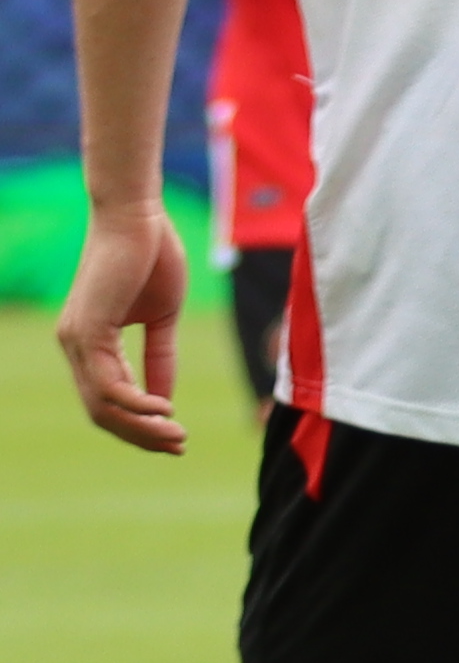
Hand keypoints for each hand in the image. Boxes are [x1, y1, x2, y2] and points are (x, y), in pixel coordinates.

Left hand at [56, 193, 184, 455]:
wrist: (137, 216)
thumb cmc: (151, 256)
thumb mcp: (163, 317)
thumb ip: (161, 357)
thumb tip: (165, 401)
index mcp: (90, 343)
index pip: (108, 400)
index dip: (140, 425)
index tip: (177, 437)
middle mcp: (74, 346)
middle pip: (102, 412)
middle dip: (141, 436)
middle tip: (178, 446)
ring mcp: (76, 341)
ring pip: (103, 405)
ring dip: (141, 428)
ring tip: (176, 436)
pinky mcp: (87, 332)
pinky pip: (109, 385)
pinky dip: (137, 404)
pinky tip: (165, 410)